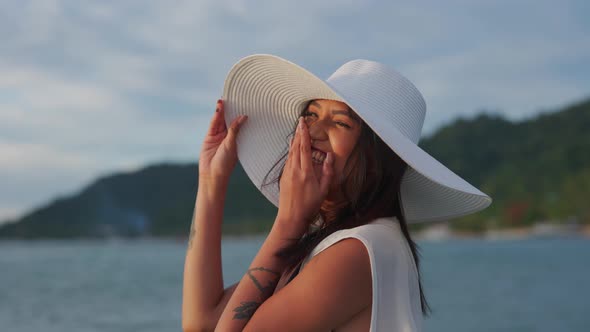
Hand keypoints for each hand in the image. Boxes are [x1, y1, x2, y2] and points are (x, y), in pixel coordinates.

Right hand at [198, 99, 247, 184]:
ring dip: (222, 110)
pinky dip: (216, 116)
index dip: (241, 113)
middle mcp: (228, 136)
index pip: (239, 123)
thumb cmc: (226, 163)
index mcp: (237, 139)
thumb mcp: (231, 144)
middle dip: (231, 109)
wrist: (212, 174)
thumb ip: (235, 129)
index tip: (246, 103)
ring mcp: (218, 136)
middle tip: (234, 96)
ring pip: (221, 120)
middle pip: (229, 119)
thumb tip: (244, 116)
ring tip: (224, 100)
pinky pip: (213, 124)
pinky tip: (219, 107)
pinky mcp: (209, 136)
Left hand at [275, 117, 333, 238]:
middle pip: (295, 147)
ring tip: (297, 130)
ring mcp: (287, 173)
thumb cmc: (310, 206)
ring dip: (294, 140)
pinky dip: (291, 151)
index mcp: (306, 172)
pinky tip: (292, 147)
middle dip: (298, 133)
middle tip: (300, 121)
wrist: (291, 218)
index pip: (304, 147)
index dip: (304, 133)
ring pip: (290, 152)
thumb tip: (330, 156)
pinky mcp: (283, 177)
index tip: (303, 122)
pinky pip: (288, 160)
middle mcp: (294, 170)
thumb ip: (328, 171)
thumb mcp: (324, 190)